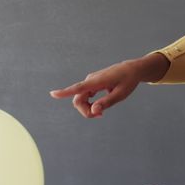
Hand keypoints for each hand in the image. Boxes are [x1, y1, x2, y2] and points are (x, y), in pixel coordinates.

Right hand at [49, 53, 167, 117]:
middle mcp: (90, 80)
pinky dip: (89, 105)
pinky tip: (99, 108)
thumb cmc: (128, 81)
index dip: (65, 92)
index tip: (52, 94)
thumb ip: (107, 103)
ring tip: (101, 113)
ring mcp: (90, 81)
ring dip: (87, 108)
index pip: (79, 88)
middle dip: (85, 111)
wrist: (132, 70)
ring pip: (80, 99)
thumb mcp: (121, 94)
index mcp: (97, 81)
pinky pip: (84, 97)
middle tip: (101, 115)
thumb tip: (94, 111)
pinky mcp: (92, 84)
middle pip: (78, 99)